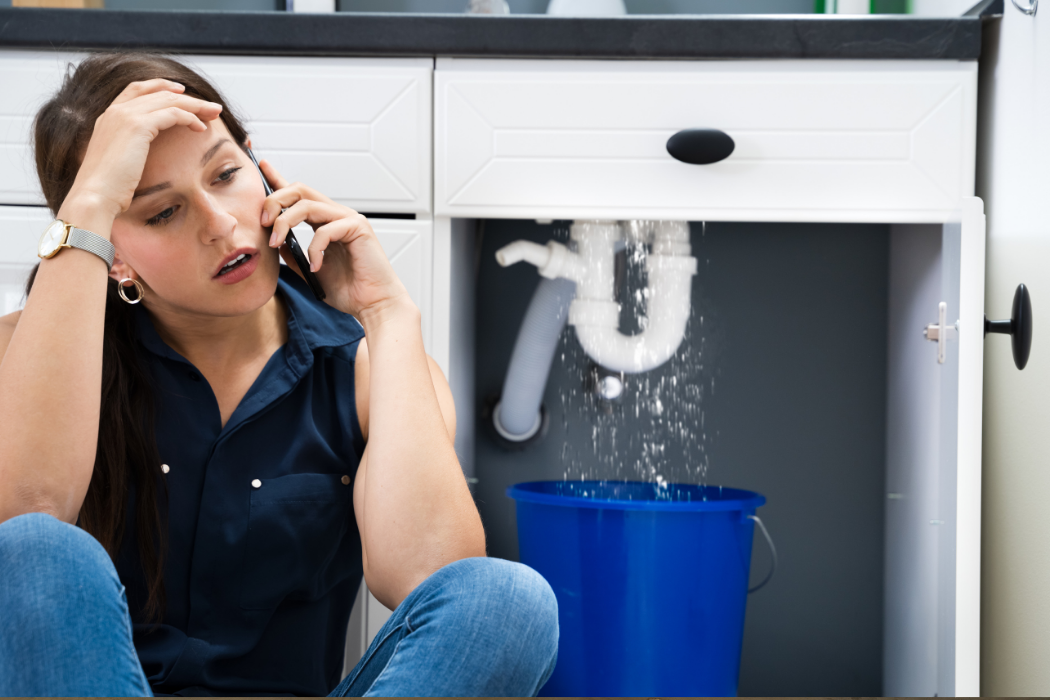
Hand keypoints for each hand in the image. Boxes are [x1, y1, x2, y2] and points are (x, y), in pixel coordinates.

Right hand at [59, 80, 222, 229]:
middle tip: (210, 105)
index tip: (182, 92)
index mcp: (108, 117)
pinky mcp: (138, 126)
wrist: (94, 196)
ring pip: (169, 100)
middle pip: (158, 92)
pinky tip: (202, 128)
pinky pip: (173, 114)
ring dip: (195, 105)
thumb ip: (128, 151)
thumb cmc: (107, 190)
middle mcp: (115, 111)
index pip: (137, 90)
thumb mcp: (117, 163)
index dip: (160, 87)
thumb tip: (140, 157)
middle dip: (187, 97)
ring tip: (214, 113)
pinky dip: (190, 118)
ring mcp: (125, 115)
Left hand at [258, 160, 415, 325]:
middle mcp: (336, 216)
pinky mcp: (358, 228)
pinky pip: (326, 230)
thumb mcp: (310, 270)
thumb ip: (293, 254)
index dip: (279, 179)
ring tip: (276, 242)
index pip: (298, 196)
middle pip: (299, 190)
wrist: (372, 304)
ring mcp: (348, 219)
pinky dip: (314, 249)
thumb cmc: (349, 290)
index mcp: (324, 223)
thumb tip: (275, 241)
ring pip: (307, 205)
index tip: (262, 166)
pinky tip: (316, 266)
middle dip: (275, 201)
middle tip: (263, 222)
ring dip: (285, 222)